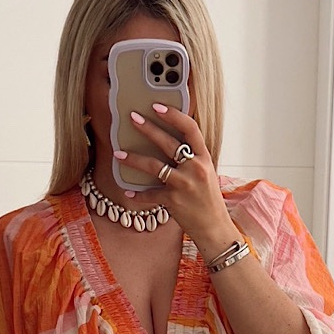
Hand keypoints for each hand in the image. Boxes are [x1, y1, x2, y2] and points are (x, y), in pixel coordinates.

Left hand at [118, 104, 238, 252]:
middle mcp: (195, 168)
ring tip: (119, 154)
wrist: (214, 227)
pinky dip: (138, 195)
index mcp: (204, 157)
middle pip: (168, 143)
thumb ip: (192, 158)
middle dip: (148, 128)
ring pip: (154, 166)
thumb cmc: (209, 200)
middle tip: (133, 118)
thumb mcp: (207, 173)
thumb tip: (172, 143)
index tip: (157, 106)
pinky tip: (129, 193)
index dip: (173, 115)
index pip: (190, 129)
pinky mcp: (173, 201)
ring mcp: (184, 184)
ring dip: (133, 159)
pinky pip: (150, 194)